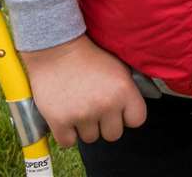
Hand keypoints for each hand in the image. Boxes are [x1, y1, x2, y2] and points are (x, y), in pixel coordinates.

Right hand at [21, 35, 147, 146]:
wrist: (55, 48)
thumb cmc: (87, 55)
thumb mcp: (117, 67)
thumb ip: (128, 89)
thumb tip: (134, 108)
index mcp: (123, 90)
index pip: (137, 119)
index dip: (126, 115)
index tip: (117, 109)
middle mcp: (106, 104)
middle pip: (113, 135)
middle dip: (104, 124)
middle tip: (93, 106)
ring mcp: (83, 114)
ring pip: (90, 138)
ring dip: (84, 127)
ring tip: (77, 105)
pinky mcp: (60, 121)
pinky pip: (68, 142)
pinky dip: (66, 133)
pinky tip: (65, 115)